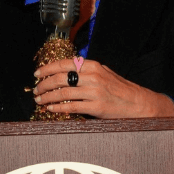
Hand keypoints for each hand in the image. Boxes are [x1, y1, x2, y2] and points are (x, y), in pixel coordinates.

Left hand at [33, 58, 173, 118]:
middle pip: (59, 78)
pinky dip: (58, 108)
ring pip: (62, 92)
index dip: (47, 69)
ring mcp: (94, 91)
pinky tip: (50, 109)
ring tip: (39, 100)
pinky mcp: (96, 106)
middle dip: (43, 84)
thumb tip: (66, 70)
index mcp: (93, 65)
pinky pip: (71, 107)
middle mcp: (92, 76)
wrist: (138, 103)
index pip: (64, 64)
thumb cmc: (120, 89)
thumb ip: (87, 70)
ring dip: (47, 97)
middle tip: (35, 89)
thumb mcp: (104, 72)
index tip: (37, 74)